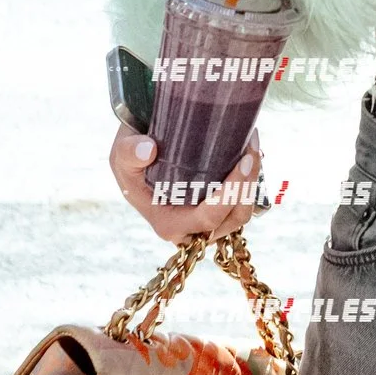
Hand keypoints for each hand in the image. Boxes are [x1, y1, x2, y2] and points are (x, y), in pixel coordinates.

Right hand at [110, 122, 264, 244]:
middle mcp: (191, 228)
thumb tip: (148, 150)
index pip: (208, 218)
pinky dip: (250, 181)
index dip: (231, 194)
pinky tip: (250, 153)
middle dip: (248, 185)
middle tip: (252, 148)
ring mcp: (207, 221)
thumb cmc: (131, 160)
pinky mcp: (218, 208)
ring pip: (242, 212)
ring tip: (252, 146)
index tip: (244, 161)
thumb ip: (129, 152)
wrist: (138, 157)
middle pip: (233, 218)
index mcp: (169, 224)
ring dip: (253, 181)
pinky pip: (242, 202)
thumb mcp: (122, 154)